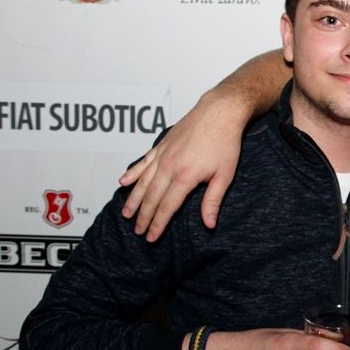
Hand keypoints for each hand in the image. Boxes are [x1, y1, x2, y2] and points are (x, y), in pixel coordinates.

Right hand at [119, 87, 252, 241]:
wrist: (219, 112)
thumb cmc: (225, 143)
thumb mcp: (224, 176)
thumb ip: (212, 201)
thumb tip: (208, 224)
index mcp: (185, 176)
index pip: (167, 207)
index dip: (158, 224)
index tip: (151, 237)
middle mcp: (169, 166)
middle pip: (152, 197)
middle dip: (143, 216)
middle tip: (137, 231)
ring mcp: (163, 154)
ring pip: (143, 181)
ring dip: (134, 199)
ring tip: (126, 213)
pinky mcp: (162, 145)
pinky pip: (143, 162)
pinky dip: (132, 172)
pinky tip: (124, 182)